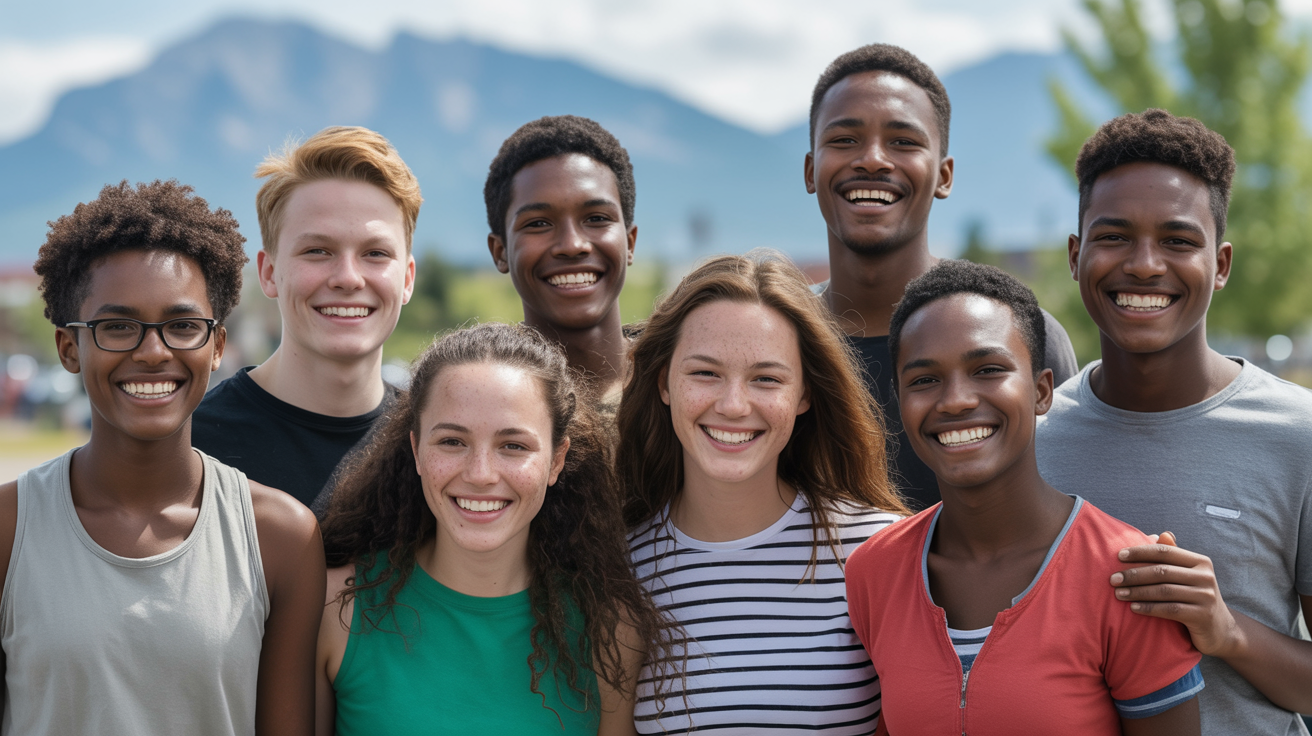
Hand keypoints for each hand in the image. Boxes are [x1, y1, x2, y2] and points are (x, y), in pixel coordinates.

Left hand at [1110, 532, 1242, 657]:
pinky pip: (1170, 610)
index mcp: (1200, 562)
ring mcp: (1206, 596)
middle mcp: (1206, 576)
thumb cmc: (1195, 598)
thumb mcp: (1188, 576)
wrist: (1220, 631)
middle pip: (1162, 571)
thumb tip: (1159, 534)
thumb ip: (1174, 557)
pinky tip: (1133, 608)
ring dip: (1137, 592)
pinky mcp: (1202, 616)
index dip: (1140, 552)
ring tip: (1118, 594)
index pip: (1165, 552)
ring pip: (1164, 591)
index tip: (1118, 556)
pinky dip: (1149, 608)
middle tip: (1112, 579)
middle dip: (1134, 574)